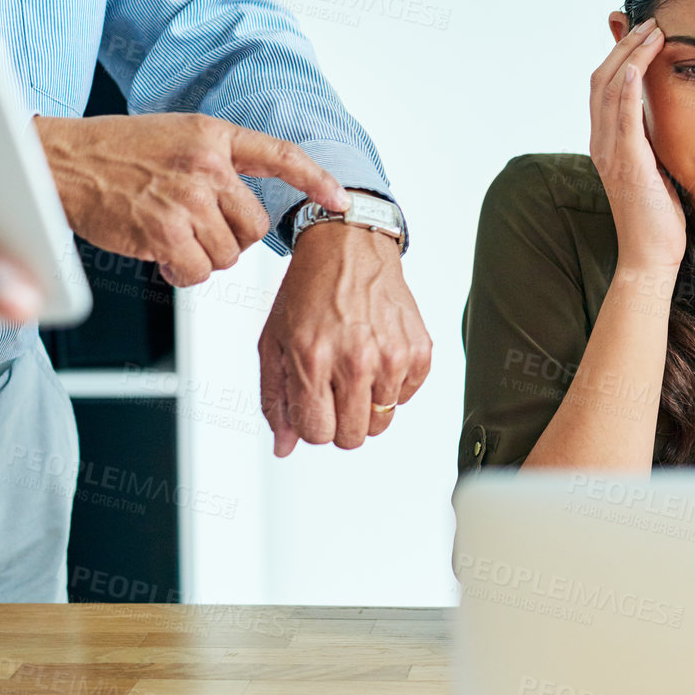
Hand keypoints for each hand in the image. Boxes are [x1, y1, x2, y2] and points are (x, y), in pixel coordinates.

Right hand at [36, 114, 347, 286]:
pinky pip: (198, 272)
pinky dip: (182, 273)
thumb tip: (244, 209)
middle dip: (229, 238)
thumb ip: (216, 164)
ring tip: (169, 236)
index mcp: (213, 135)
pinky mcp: (164, 229)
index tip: (341, 199)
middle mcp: (206, 164)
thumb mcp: (175, 137)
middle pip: (254, 225)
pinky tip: (160, 254)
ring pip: (227, 254)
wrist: (60, 163)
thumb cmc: (113, 154)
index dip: (316, 178)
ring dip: (202, 256)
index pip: (280, 154)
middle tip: (195, 229)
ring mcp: (187, 197)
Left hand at [258, 222, 431, 455]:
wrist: (350, 248)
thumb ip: (276, 399)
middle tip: (334, 391)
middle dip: (339, 421)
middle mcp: (356, 361)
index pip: (317, 433)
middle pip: (353, 437)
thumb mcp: (275, 343)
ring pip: (381, 422)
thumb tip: (284, 446)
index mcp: (314, 360)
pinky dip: (392, 386)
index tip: (313, 404)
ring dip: (366, 404)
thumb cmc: (310, 291)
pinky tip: (377, 356)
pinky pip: (406, 397)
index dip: (312, 424)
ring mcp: (392, 356)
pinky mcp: (418, 350)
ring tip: (355, 369)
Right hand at [590, 18, 684, 271]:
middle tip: (651, 19)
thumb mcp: (658, 168)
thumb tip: (668, 116)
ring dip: (629, 55)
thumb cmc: (661, 218)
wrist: (652, 258)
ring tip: (652, 29)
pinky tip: (638, 65)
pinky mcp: (625, 164)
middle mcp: (602, 142)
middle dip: (625, 44)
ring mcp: (609, 152)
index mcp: (608, 142)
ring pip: (608, 89)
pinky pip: (621, 117)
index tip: (645, 30)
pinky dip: (626, 87)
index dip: (622, 53)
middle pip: (602, 78)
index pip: (607, 84)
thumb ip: (655, 140)